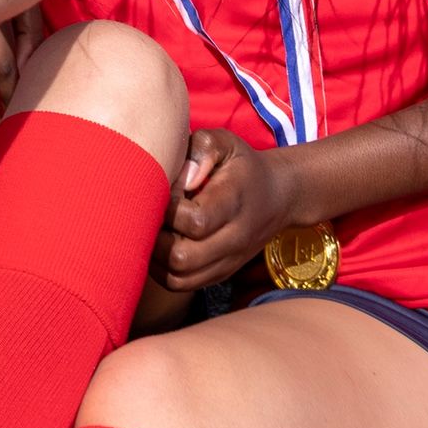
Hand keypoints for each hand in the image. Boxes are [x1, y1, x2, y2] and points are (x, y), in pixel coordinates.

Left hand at [152, 129, 288, 291]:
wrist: (278, 195)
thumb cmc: (241, 165)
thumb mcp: (226, 143)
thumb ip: (202, 149)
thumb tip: (182, 180)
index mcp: (233, 202)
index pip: (194, 221)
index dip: (168, 209)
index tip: (162, 191)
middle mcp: (234, 238)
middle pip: (182, 258)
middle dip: (155, 238)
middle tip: (150, 215)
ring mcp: (227, 261)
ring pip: (177, 278)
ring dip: (155, 257)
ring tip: (152, 230)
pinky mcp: (219, 274)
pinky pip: (180, 284)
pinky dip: (160, 270)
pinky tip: (158, 245)